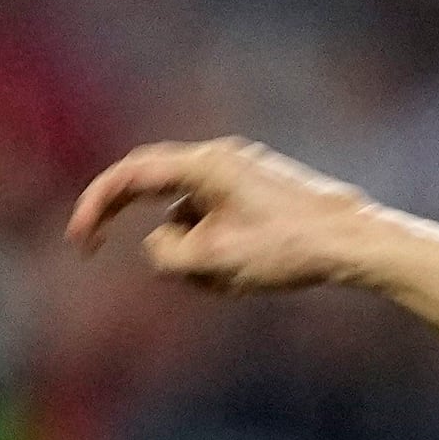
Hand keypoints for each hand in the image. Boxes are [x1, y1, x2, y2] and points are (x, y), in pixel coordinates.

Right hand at [65, 136, 383, 292]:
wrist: (358, 243)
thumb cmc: (290, 248)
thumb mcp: (214, 261)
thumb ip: (168, 253)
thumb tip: (160, 244)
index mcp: (204, 164)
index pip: (130, 176)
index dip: (96, 206)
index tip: (80, 241)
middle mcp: (220, 159)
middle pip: (159, 193)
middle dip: (157, 237)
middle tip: (152, 265)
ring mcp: (242, 174)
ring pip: (192, 217)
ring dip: (197, 254)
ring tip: (238, 280)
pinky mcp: (260, 194)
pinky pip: (219, 223)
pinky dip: (220, 251)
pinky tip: (253, 274)